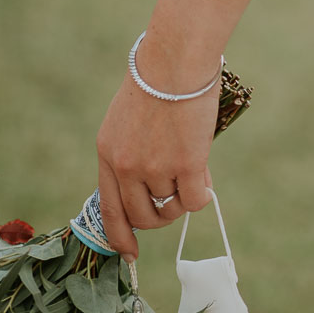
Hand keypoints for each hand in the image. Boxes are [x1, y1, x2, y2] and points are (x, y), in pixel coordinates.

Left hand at [96, 72, 218, 259]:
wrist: (176, 58)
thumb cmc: (160, 78)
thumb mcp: (129, 118)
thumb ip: (134, 153)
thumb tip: (158, 187)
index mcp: (108, 154)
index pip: (108, 210)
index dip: (120, 236)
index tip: (130, 253)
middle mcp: (126, 167)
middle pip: (143, 216)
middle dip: (162, 216)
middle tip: (177, 197)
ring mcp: (155, 168)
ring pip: (173, 207)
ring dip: (185, 197)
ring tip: (194, 171)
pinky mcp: (185, 164)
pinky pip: (196, 200)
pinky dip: (203, 193)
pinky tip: (205, 177)